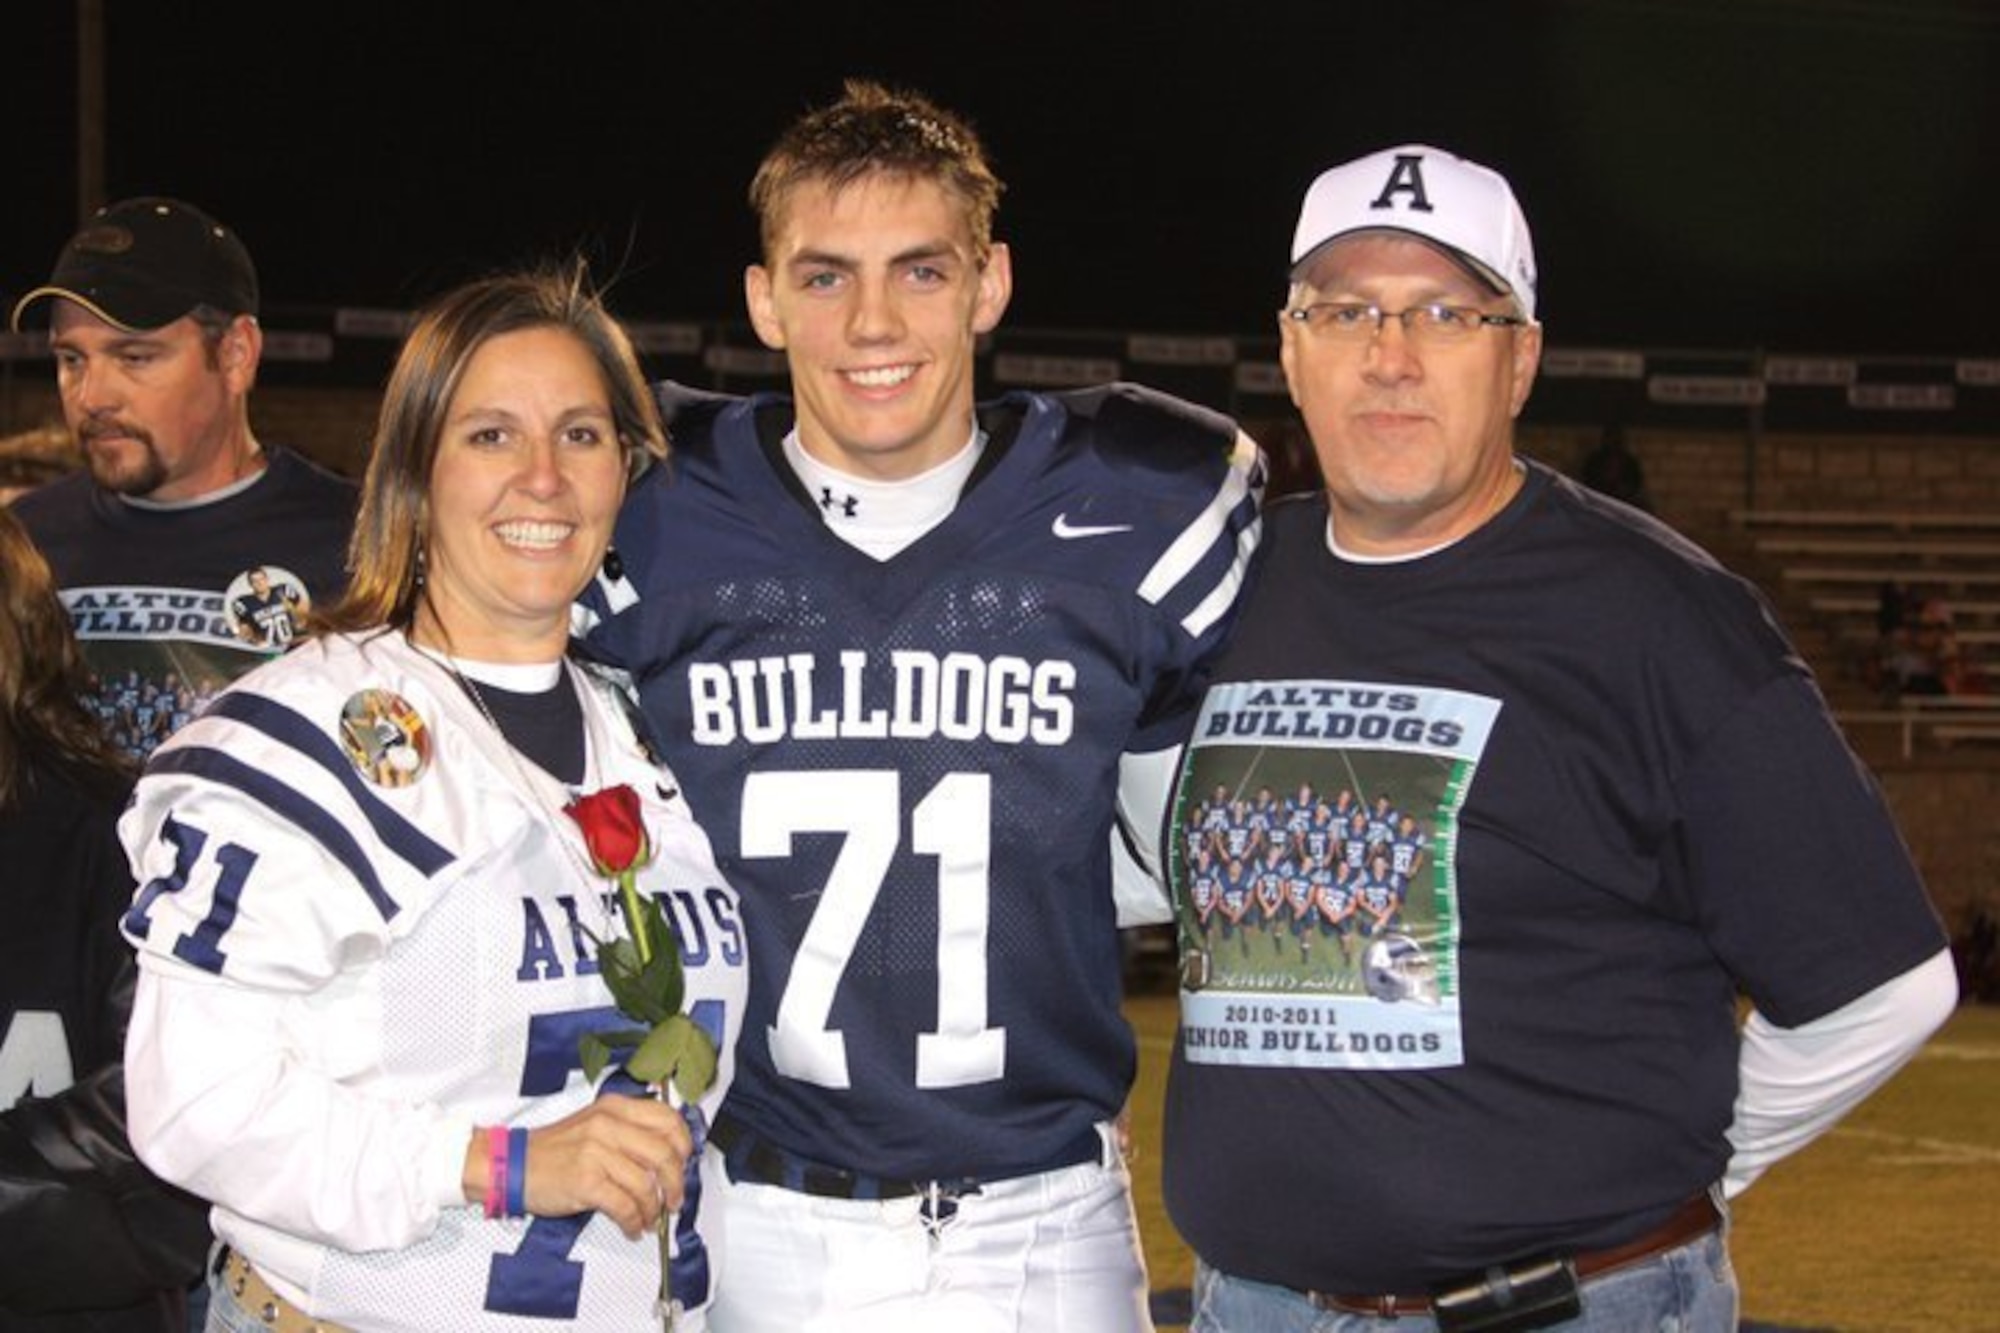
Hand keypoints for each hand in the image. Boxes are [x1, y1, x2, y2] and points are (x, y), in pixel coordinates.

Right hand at [466, 1096, 691, 1238]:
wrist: (514, 1164)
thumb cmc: (556, 1149)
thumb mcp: (596, 1123)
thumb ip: (630, 1130)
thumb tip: (668, 1154)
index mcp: (615, 1108)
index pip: (667, 1119)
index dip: (684, 1145)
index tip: (684, 1163)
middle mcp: (608, 1125)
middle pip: (664, 1154)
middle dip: (676, 1183)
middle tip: (674, 1200)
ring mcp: (596, 1152)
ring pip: (646, 1184)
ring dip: (653, 1209)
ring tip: (649, 1219)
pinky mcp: (585, 1181)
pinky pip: (624, 1206)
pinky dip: (633, 1221)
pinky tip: (631, 1227)